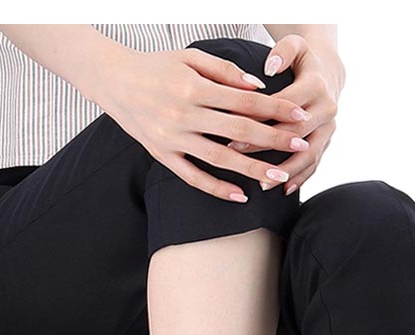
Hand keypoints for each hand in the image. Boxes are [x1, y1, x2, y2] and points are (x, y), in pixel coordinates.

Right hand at [90, 46, 313, 201]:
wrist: (113, 81)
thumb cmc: (157, 66)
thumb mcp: (190, 57)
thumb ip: (225, 72)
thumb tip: (259, 89)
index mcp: (194, 86)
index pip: (244, 100)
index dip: (275, 108)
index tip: (300, 116)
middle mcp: (183, 114)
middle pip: (237, 130)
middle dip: (273, 139)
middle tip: (300, 146)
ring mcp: (172, 138)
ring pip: (219, 158)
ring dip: (251, 169)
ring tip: (278, 176)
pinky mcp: (162, 156)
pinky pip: (193, 177)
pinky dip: (217, 189)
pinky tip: (241, 196)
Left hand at [226, 34, 343, 193]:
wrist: (329, 74)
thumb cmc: (303, 60)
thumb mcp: (295, 45)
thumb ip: (282, 52)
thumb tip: (269, 67)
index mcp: (316, 85)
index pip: (285, 105)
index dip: (259, 117)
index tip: (232, 126)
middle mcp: (326, 109)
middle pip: (294, 133)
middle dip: (265, 146)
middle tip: (238, 155)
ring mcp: (329, 128)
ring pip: (308, 154)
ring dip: (285, 171)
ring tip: (263, 182)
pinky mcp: (327, 142)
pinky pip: (315, 164)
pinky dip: (300, 178)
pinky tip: (283, 189)